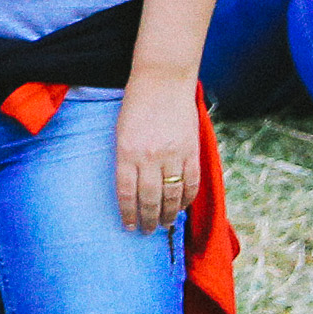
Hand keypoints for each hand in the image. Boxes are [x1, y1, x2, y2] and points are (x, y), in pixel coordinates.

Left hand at [112, 72, 196, 235]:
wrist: (162, 82)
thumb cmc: (136, 106)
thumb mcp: (120, 133)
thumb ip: (125, 159)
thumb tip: (131, 188)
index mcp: (127, 152)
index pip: (126, 192)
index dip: (128, 213)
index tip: (129, 226)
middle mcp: (149, 157)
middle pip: (150, 198)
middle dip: (148, 219)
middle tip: (147, 232)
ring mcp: (173, 154)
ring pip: (172, 194)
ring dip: (168, 213)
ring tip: (164, 224)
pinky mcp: (191, 150)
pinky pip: (191, 182)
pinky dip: (187, 198)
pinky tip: (182, 207)